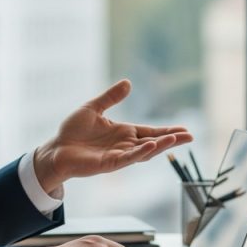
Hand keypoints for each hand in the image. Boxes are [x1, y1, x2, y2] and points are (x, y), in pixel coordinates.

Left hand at [33, 79, 192, 193]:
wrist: (55, 149)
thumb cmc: (72, 132)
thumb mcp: (93, 108)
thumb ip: (111, 97)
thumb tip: (128, 82)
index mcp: (124, 133)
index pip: (151, 131)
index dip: (167, 131)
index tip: (185, 129)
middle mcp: (125, 145)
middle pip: (154, 142)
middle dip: (172, 140)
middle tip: (190, 136)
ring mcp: (119, 155)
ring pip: (145, 151)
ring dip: (161, 145)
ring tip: (176, 139)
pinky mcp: (109, 163)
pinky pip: (128, 158)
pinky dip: (141, 153)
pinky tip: (152, 146)